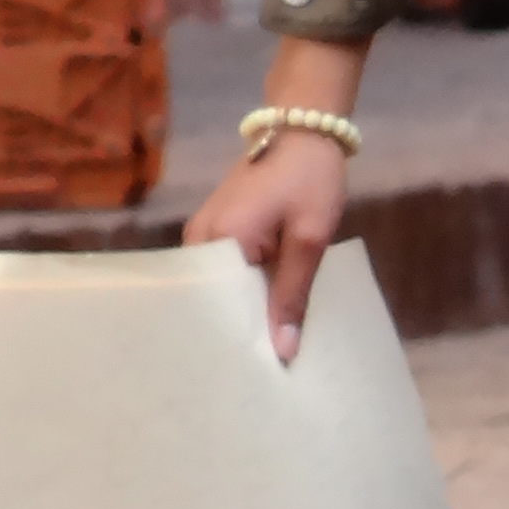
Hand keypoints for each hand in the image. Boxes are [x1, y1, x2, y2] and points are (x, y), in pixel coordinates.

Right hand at [185, 125, 348, 362]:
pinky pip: (222, 273)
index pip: (214, 308)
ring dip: (240, 314)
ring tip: (260, 355)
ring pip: (217, 289)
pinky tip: (261, 317)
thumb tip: (283, 351)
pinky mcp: (215, 231)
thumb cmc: (310, 180)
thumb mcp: (310, 239)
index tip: (248, 377)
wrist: (303, 131)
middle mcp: (198, 240)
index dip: (233, 342)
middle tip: (258, 375)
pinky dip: (242, 293)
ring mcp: (203, 234)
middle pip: (211, 302)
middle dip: (235, 332)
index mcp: (217, 242)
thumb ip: (293, 295)